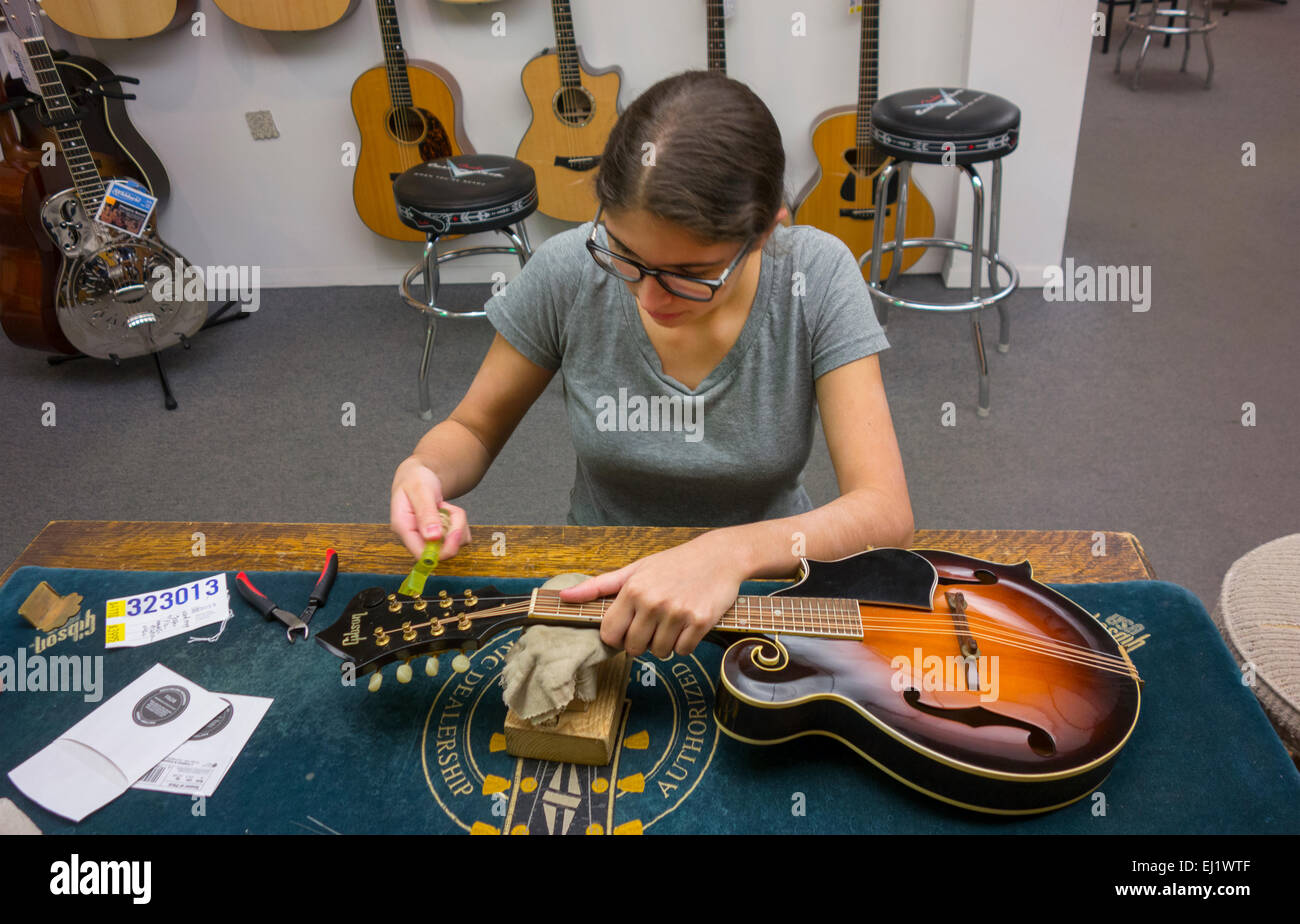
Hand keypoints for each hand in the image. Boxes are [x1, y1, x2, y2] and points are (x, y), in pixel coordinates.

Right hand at [389, 455, 470, 558]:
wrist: (420, 474)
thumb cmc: (415, 479)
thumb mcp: (420, 490)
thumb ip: (426, 513)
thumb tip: (432, 537)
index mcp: (403, 528)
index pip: (421, 555)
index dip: (441, 550)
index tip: (455, 532)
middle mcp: (415, 537)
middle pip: (441, 551)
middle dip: (454, 530)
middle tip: (452, 510)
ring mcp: (428, 538)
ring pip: (454, 544)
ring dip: (458, 524)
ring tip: (447, 507)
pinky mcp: (439, 536)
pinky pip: (459, 538)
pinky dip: (460, 523)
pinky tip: (449, 512)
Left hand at [558, 535, 747, 657]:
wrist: (719, 556)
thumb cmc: (674, 563)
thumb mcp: (635, 569)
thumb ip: (599, 586)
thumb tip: (564, 597)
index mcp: (633, 590)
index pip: (610, 634)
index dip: (618, 637)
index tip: (629, 628)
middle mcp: (653, 602)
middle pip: (633, 648)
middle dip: (641, 642)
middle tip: (653, 624)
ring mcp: (678, 613)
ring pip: (659, 652)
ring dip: (664, 644)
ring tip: (672, 622)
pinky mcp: (700, 622)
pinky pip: (683, 651)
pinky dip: (684, 644)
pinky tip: (688, 625)